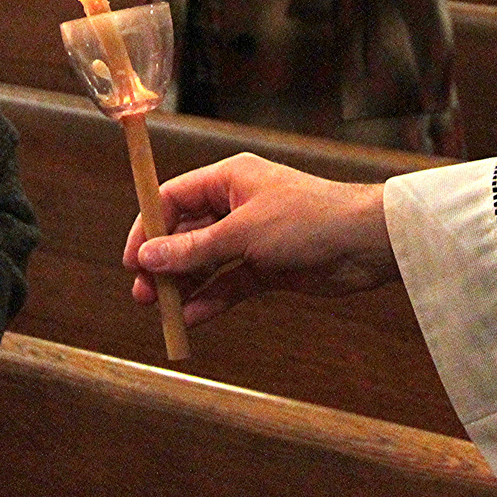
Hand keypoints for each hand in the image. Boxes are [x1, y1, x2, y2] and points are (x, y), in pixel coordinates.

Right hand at [124, 153, 398, 325]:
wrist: (365, 243)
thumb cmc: (308, 220)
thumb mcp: (243, 233)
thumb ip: (193, 248)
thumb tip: (148, 257)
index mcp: (229, 179)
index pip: (173, 198)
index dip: (147, 227)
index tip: (131, 260)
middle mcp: (237, 205)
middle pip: (185, 233)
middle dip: (163, 262)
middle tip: (142, 293)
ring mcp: (252, 238)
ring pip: (206, 262)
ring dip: (184, 285)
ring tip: (162, 311)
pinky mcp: (268, 267)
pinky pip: (229, 283)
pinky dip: (211, 298)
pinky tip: (192, 317)